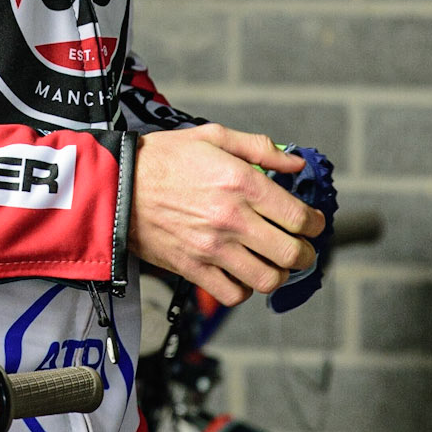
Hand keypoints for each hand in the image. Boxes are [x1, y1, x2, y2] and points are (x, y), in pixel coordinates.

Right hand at [128, 124, 325, 307]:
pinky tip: (242, 273)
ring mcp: (212, 248)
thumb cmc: (164, 158)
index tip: (313, 223)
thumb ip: (259, 148)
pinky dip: (245, 289)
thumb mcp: (212, 137)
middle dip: (305, 254)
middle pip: (291, 253)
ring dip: (278, 274)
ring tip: (273, 264)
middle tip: (300, 248)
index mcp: (241, 182)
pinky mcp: (193, 269)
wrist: (115, 186)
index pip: (299, 217)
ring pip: (267, 279)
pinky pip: (233, 294)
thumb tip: (296, 165)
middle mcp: (232, 219)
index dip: (315, 224)